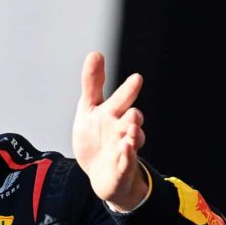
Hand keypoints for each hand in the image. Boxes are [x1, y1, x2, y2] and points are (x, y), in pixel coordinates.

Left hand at [71, 51, 148, 211]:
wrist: (100, 171)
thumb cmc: (96, 136)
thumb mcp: (89, 108)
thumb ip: (93, 83)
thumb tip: (95, 53)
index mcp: (113, 112)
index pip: (120, 98)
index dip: (127, 90)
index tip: (136, 78)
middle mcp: (122, 128)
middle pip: (131, 118)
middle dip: (134, 112)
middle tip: (134, 110)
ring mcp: (124, 147)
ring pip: (133, 138)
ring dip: (133, 133)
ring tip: (131, 127)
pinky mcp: (123, 165)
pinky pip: (127, 160)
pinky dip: (128, 155)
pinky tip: (126, 148)